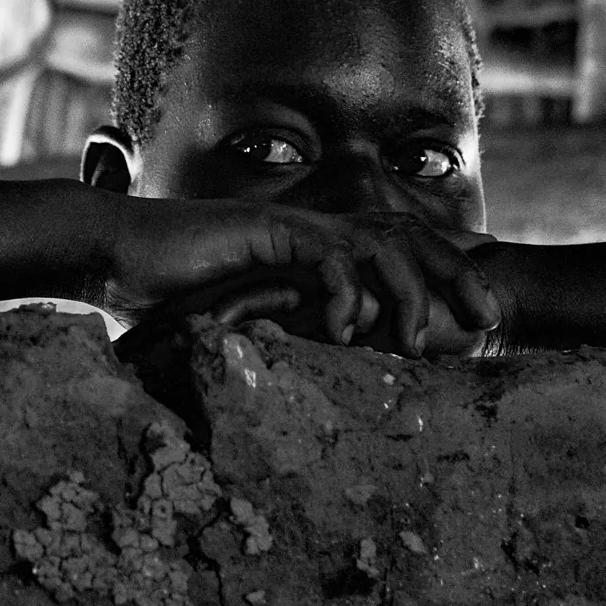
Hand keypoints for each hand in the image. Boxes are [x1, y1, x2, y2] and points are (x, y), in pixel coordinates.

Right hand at [105, 203, 499, 355]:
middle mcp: (312, 232)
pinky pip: (325, 253)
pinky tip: (348, 329)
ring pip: (379, 241)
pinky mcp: (265, 232)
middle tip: (491, 318)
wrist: (114, 256)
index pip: (396, 249)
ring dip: (412, 288)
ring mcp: (291, 228)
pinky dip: (346, 289)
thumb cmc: (166, 294)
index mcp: (315, 251)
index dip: (447, 268)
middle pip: (407, 236)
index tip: (488, 298)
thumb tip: (319, 377)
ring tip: (422, 338)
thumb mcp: (240, 323)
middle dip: (457, 274)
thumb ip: (283, 335)